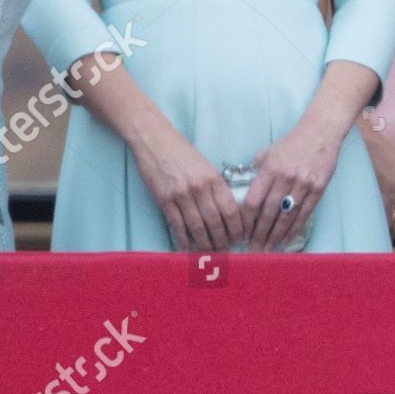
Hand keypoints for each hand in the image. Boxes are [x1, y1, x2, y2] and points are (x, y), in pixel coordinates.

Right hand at [133, 125, 245, 252]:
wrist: (154, 139)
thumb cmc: (180, 151)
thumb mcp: (204, 164)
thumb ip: (214, 185)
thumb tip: (225, 209)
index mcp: (213, 178)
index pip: (231, 209)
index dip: (237, 227)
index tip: (240, 237)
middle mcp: (200, 187)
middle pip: (215, 222)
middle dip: (222, 241)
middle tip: (225, 252)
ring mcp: (181, 194)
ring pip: (197, 227)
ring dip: (204, 244)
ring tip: (209, 254)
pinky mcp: (164, 199)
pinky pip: (177, 225)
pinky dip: (183, 240)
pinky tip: (187, 248)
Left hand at [240, 119, 342, 251]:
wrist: (321, 132)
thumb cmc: (292, 143)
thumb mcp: (269, 151)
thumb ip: (257, 170)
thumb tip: (246, 189)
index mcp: (270, 169)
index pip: (254, 200)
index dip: (247, 220)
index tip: (242, 233)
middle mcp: (286, 178)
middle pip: (269, 213)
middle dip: (260, 234)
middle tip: (254, 251)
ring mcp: (303, 185)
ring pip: (286, 217)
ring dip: (276, 236)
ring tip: (268, 250)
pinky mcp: (318, 189)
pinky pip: (304, 214)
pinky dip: (294, 229)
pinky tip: (286, 240)